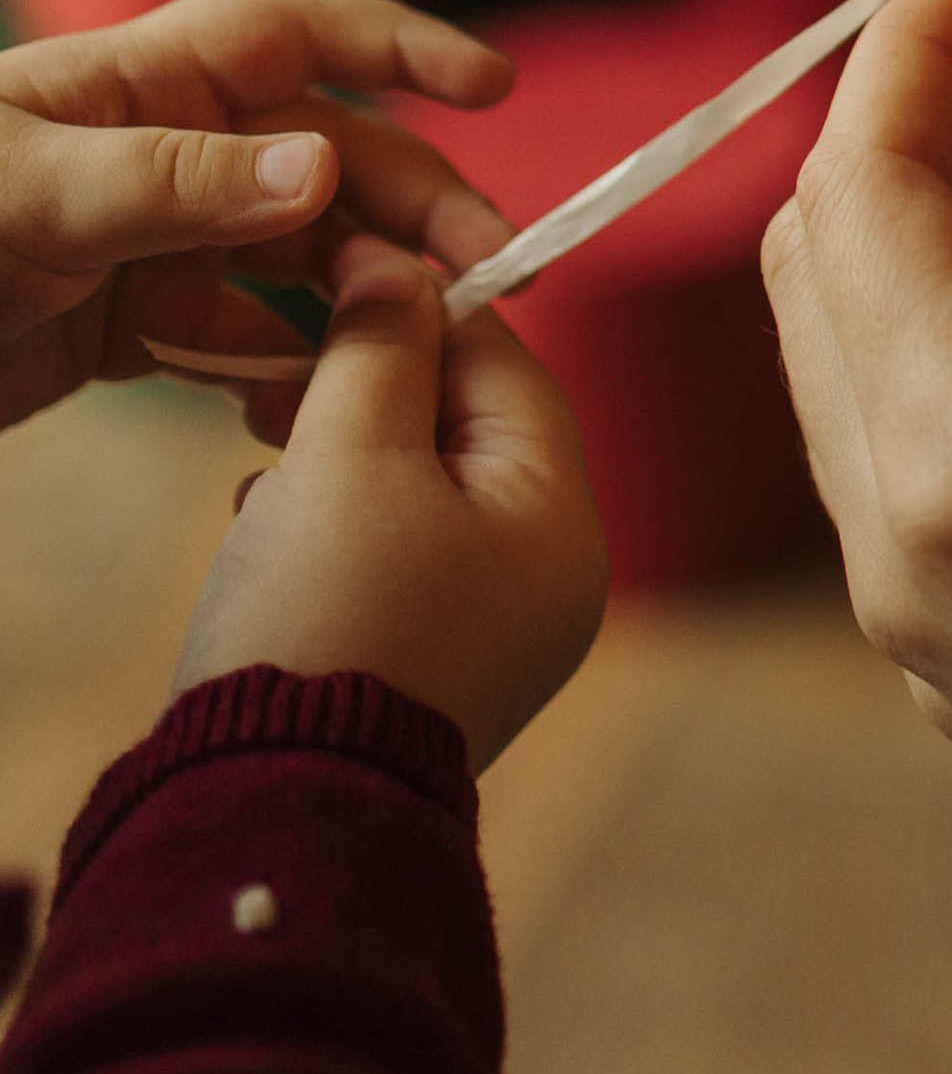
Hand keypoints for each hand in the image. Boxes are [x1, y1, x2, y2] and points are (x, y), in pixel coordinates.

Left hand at [0, 0, 516, 435]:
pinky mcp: (132, 325)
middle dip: (423, 207)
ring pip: (305, 255)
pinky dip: (292, 374)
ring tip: (435, 343)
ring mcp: (156, 241)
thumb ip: (176, 180)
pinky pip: (243, 343)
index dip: (401, 48)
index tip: (494, 85)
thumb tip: (329, 169)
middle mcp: (166, 153)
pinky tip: (328, 406)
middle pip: (333, 162)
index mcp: (142, 85)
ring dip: (377, 293)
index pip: (295, 38)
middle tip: (499, 268)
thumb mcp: (27, 192)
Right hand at [174, 236, 606, 770]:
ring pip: (422, 492)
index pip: (511, 370)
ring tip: (269, 441)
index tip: (349, 269)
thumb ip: (379, 350)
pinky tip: (269, 522)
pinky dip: (334, 525)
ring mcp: (493, 630)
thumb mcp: (348, 456)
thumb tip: (396, 268)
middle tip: (288, 362)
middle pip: (470, 429)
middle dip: (376, 387)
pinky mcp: (427, 666)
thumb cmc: (327, 619)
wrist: (273, 806)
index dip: (427, 307)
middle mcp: (549, 577)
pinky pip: (394, 558)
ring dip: (343, 454)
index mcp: (560, 520)